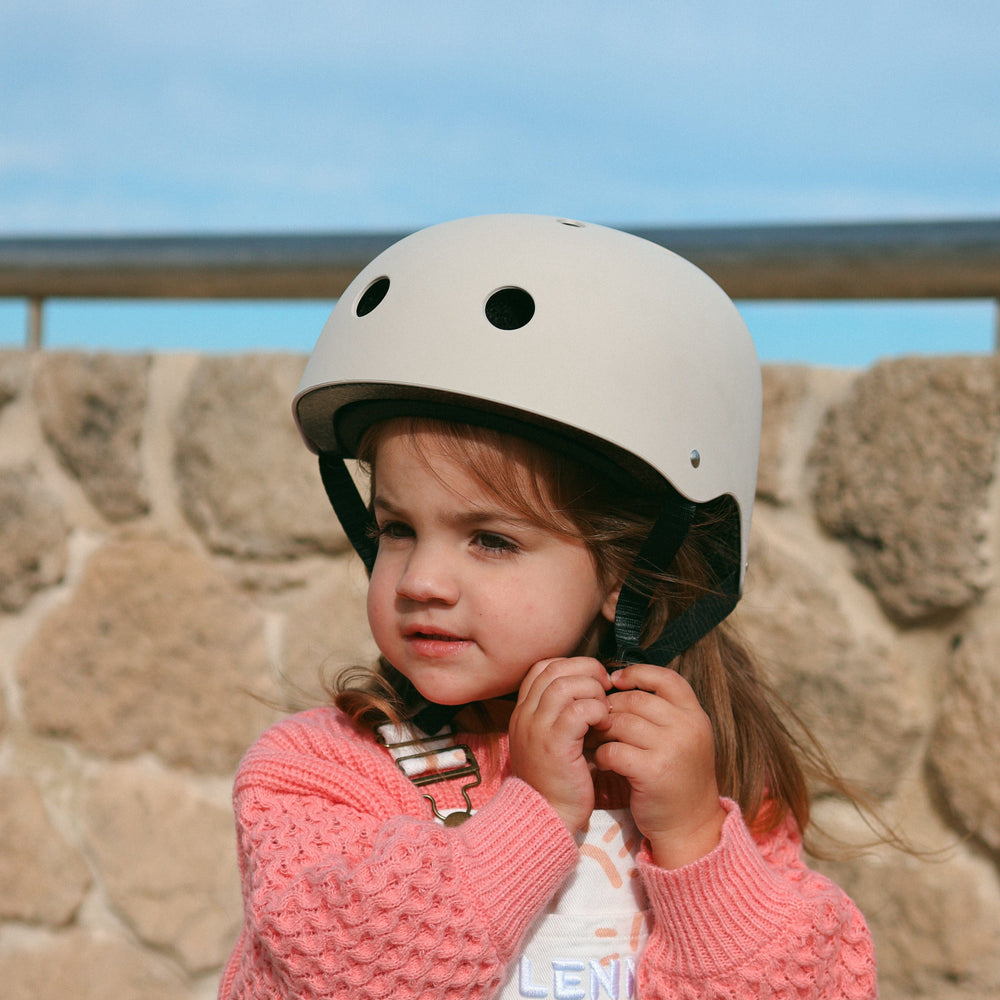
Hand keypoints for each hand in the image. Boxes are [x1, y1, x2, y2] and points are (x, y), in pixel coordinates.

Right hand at [508, 657, 611, 834]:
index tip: (592, 678)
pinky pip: (579, 710)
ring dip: (592, 690)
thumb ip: (561, 714)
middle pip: (555, 669)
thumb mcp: (551, 741)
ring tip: (604, 708)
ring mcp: (537, 727)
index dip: (570, 664)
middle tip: (606, 687)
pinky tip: (604, 724)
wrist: (546, 816)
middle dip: (586, 670)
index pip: (542, 668)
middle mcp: (525, 715)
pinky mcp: (555, 743)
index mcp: (523, 712)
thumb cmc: (556, 780)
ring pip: (566, 684)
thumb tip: (590, 689)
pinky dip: (597, 710)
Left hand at [593, 663, 724, 868]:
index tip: (614, 681)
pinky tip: (603, 761)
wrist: (691, 826)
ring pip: (621, 723)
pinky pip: (614, 750)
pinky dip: (602, 754)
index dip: (636, 673)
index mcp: (695, 715)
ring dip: (601, 731)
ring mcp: (672, 749)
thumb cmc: (678, 777)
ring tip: (595, 739)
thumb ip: (662, 711)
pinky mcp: (653, 772)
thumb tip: (618, 682)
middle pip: (635, 700)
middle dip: (610, 708)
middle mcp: (687, 728)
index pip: (665, 678)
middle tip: (596, 719)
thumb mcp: (682, 738)